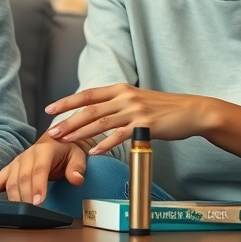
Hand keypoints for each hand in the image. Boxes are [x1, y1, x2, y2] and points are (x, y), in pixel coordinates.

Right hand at [0, 134, 90, 204]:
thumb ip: (77, 167)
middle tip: (30, 211)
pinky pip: (0, 178)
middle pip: (23, 177)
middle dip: (25, 196)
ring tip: (17, 212)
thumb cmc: (69, 149)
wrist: (58, 140)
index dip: (38, 186)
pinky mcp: (12, 167)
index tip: (38, 202)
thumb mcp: (79, 155)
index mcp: (45, 149)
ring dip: (13, 197)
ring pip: (11, 180)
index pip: (39, 169)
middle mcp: (29, 154)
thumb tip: (77, 179)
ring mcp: (18, 161)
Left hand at [44, 83, 214, 154]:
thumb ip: (116, 104)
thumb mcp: (136, 100)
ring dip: (81, 132)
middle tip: (52, 132)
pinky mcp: (145, 125)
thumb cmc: (162, 108)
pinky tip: (94, 152)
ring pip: (101, 122)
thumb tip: (95, 111)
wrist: (190, 111)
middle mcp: (125, 97)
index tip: (50, 109)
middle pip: (90, 109)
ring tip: (66, 141)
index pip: (88, 95)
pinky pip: (121, 135)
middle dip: (68, 121)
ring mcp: (135, 110)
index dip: (67, 101)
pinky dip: (105, 144)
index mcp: (120, 89)